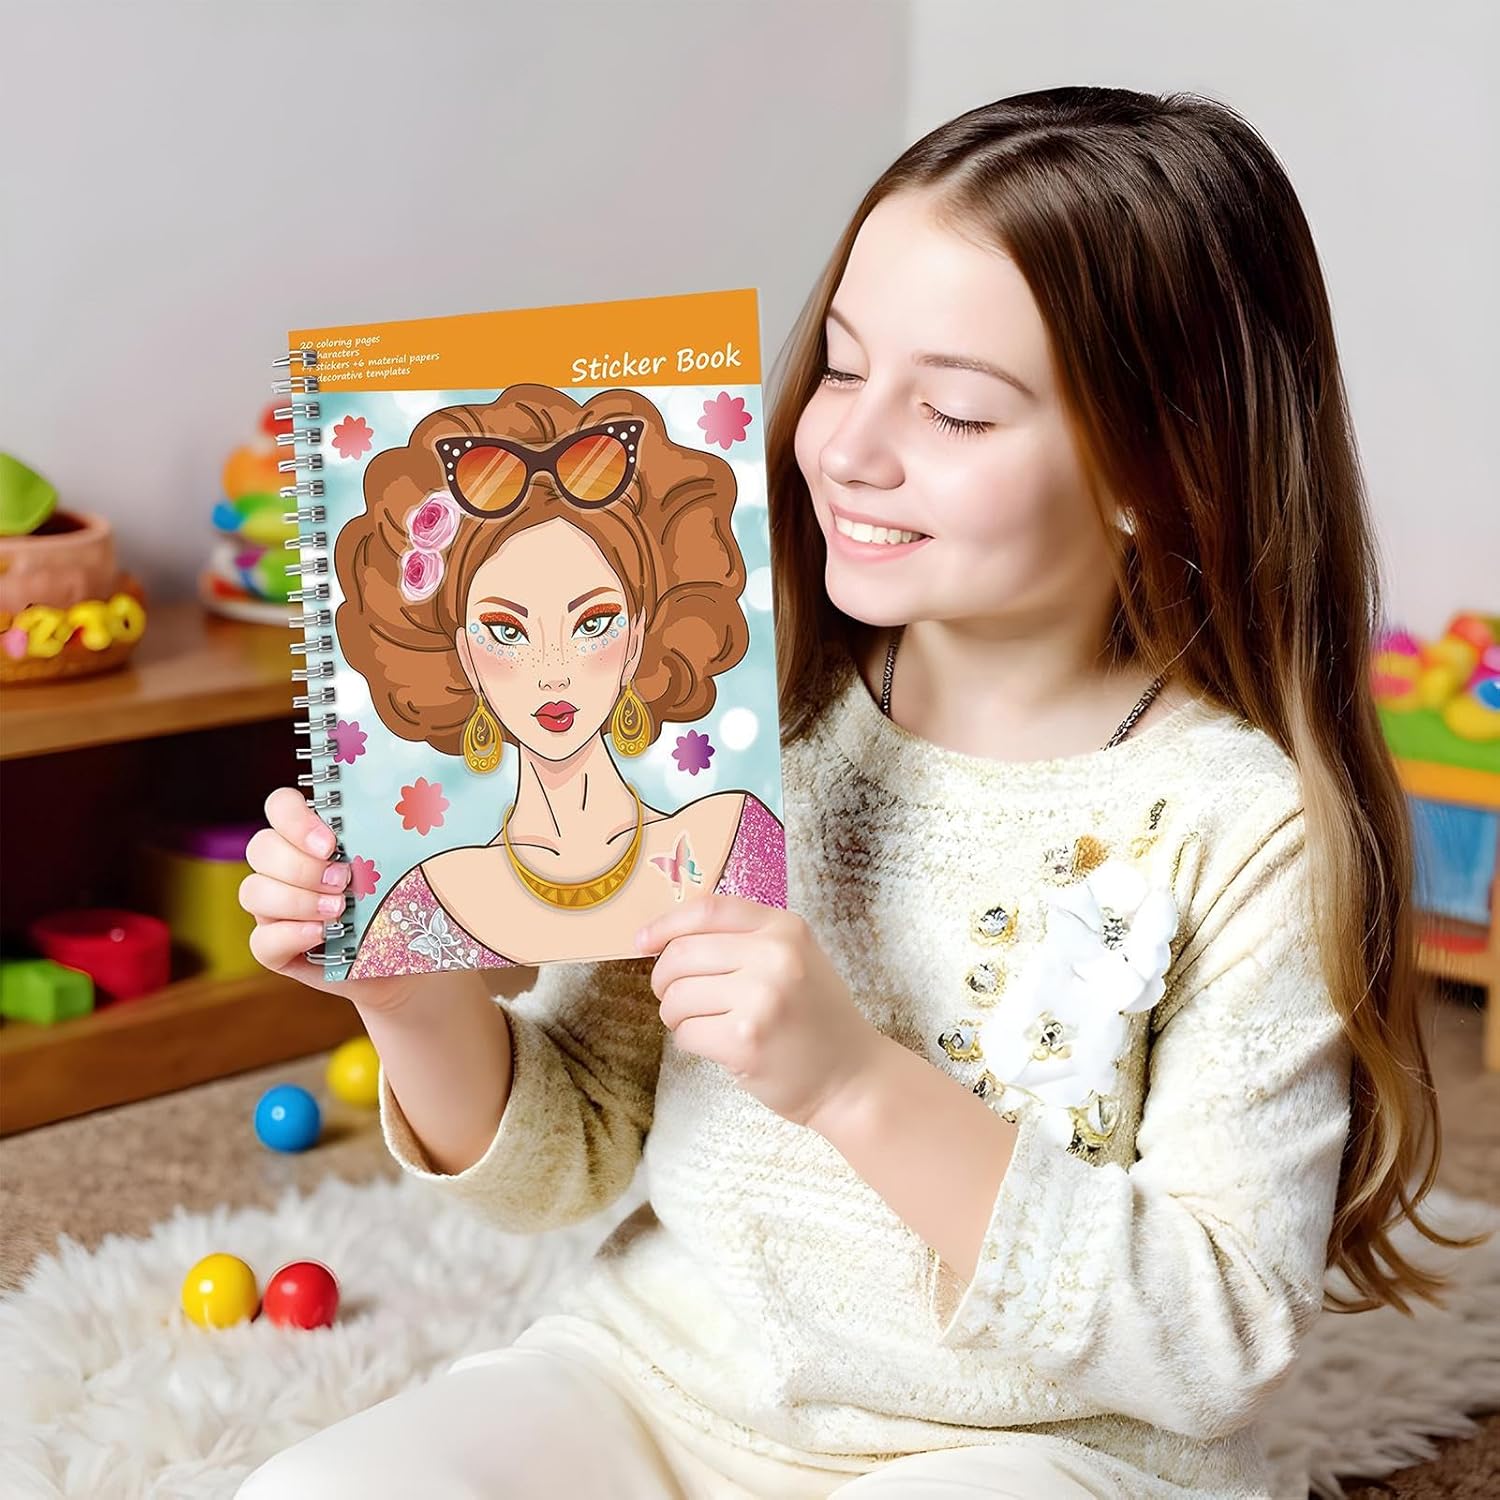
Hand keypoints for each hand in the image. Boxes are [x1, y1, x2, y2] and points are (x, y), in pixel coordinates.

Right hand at [241, 788, 537, 1012]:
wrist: (413, 965)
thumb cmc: (412, 903)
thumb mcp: (412, 864)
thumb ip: (412, 832)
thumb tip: (445, 792)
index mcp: (314, 835)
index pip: (280, 806)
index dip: (295, 817)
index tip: (332, 839)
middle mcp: (287, 866)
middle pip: (261, 848)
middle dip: (300, 865)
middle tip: (344, 880)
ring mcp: (277, 908)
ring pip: (254, 892)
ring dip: (296, 900)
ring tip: (340, 911)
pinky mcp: (278, 948)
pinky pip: (260, 941)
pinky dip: (288, 935)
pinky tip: (323, 937)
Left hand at [636, 893, 883, 1131]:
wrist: (852, 1077)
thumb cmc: (814, 1016)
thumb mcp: (795, 957)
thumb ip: (744, 938)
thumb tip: (665, 937)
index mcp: (785, 927)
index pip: (706, 910)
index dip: (665, 924)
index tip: (643, 941)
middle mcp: (775, 956)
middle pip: (681, 954)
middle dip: (664, 980)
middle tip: (674, 997)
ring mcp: (761, 998)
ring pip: (677, 997)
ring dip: (677, 1015)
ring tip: (705, 1023)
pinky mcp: (746, 1041)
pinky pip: (686, 1033)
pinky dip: (691, 1041)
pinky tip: (720, 1045)